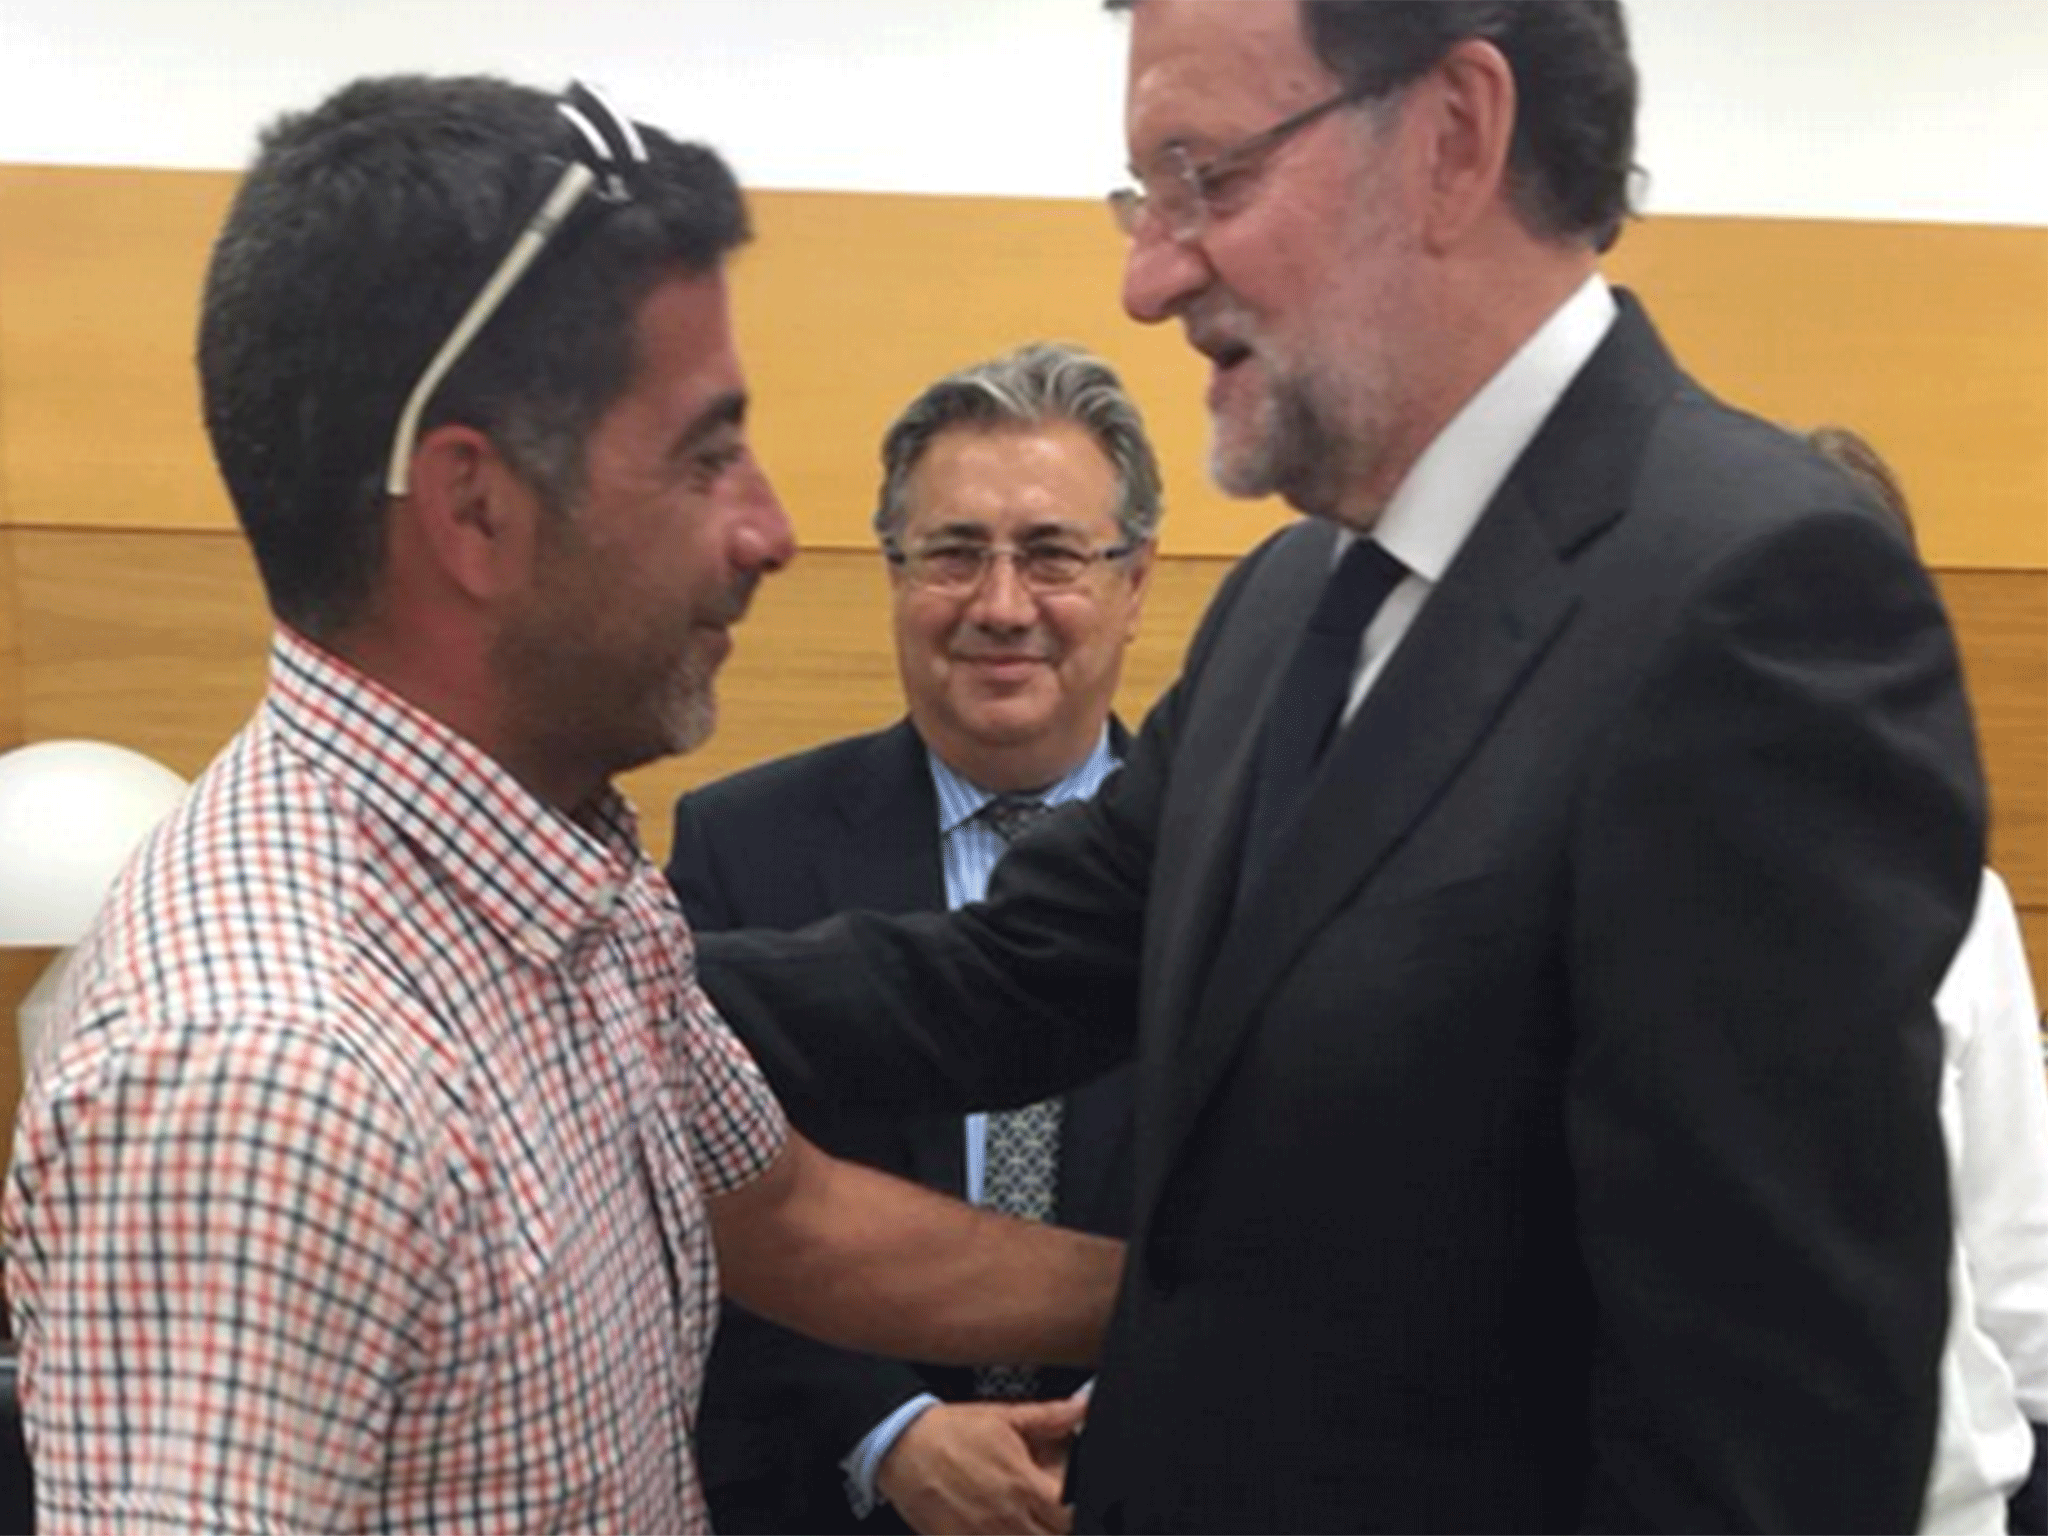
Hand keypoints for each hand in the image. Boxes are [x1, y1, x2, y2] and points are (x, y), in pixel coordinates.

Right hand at [876, 1397, 1087, 1534]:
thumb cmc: (952, 1431)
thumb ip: (1049, 1416)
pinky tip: (999, 1530)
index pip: (1070, 1515)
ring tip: (1026, 1522)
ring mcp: (982, 1535)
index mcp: (1023, 1483)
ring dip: (1032, 1535)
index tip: (1072, 1504)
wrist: (902, 1445)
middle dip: (1057, 1529)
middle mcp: (1007, 1515)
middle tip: (1048, 1514)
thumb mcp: (1004, 1416)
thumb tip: (1081, 1407)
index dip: (1077, 1512)